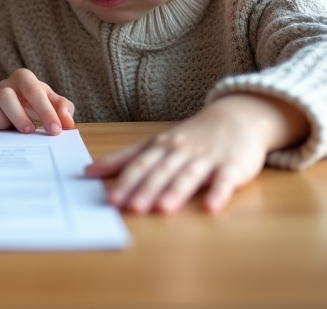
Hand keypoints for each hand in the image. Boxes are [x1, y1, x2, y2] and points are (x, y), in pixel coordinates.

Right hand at [0, 68, 75, 135]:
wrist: (20, 106)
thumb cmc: (37, 103)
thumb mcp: (54, 102)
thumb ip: (63, 108)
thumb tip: (67, 121)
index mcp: (24, 78)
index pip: (34, 91)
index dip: (46, 112)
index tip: (55, 130)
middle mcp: (5, 85)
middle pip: (5, 96)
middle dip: (19, 116)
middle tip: (30, 131)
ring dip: (0, 121)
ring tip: (11, 130)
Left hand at [84, 93, 308, 213]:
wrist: (237, 117)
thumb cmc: (191, 136)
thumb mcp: (156, 142)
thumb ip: (125, 158)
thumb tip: (89, 171)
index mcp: (161, 146)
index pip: (139, 164)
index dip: (124, 181)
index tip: (110, 199)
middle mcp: (181, 151)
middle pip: (161, 171)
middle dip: (146, 189)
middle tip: (131, 207)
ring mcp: (207, 158)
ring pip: (189, 175)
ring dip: (175, 192)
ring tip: (163, 209)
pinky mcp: (232, 166)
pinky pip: (225, 180)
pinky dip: (219, 193)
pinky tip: (211, 207)